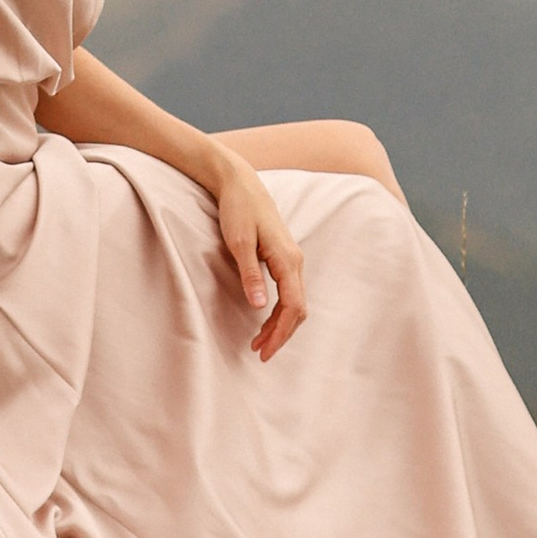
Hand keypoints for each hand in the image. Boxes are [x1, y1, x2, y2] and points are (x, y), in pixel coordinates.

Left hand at [210, 150, 307, 361]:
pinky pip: (289, 292)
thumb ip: (250, 274)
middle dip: (282, 335)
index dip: (280, 334)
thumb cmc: (238, 210)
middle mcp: (295, 262)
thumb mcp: (239, 243)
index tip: (264, 352)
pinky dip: (279, 311)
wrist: (240, 183)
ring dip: (280, 325)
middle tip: (261, 354)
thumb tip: (260, 306)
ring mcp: (291, 260)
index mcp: (287, 260)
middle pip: (298, 309)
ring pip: (295, 302)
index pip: (292, 307)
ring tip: (259, 342)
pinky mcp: (282, 258)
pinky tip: (265, 318)